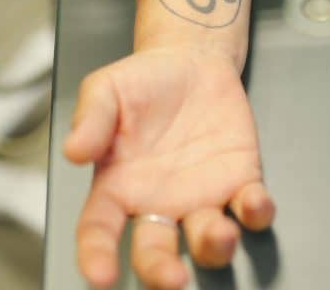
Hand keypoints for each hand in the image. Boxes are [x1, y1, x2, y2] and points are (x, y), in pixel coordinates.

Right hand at [63, 46, 274, 288]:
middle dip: (162, 271)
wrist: (191, 62)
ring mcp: (201, 197)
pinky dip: (256, 211)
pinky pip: (251, 208)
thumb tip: (73, 151)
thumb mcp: (105, 89)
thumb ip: (90, 119)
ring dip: (215, 246)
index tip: (100, 276)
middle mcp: (158, 203)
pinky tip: (253, 203)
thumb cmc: (142, 83)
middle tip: (171, 279)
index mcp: (117, 187)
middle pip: (155, 252)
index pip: (99, 230)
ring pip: (207, 240)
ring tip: (219, 233)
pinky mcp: (239, 181)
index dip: (96, 256)